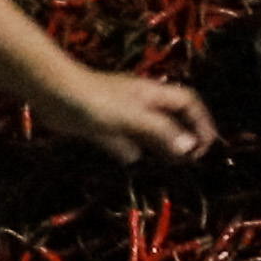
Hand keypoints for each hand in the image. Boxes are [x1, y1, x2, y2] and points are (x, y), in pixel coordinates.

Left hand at [30, 60, 217, 163]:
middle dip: (186, 136)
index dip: (202, 121)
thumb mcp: (133, 117)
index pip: (188, 103)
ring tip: (171, 166)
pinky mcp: (103, 126)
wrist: (53, 93)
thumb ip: (161, 131)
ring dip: (162, 146)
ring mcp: (122, 115)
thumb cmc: (96, 100)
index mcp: (153, 95)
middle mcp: (141, 104)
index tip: (207, 146)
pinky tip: (134, 164)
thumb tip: (188, 148)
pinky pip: (125, 141)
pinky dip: (132, 152)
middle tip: (191, 161)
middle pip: (172, 118)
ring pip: (150, 131)